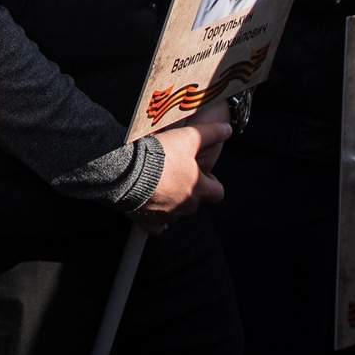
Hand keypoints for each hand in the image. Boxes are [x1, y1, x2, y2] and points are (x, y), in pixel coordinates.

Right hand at [133, 112, 229, 230]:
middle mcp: (185, 206)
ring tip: (159, 182)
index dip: (212, 183)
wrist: (127, 171)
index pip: (218, 193)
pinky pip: (156, 225)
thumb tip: (227, 129)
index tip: (203, 175)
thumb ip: (210, 133)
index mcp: (198, 189)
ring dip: (171, 200)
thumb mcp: (188, 137)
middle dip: (188, 189)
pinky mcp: (148, 221)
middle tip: (176, 172)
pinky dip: (155, 217)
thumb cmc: (159, 156)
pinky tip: (150, 204)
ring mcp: (167, 215)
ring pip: (176, 212)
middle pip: (195, 201)